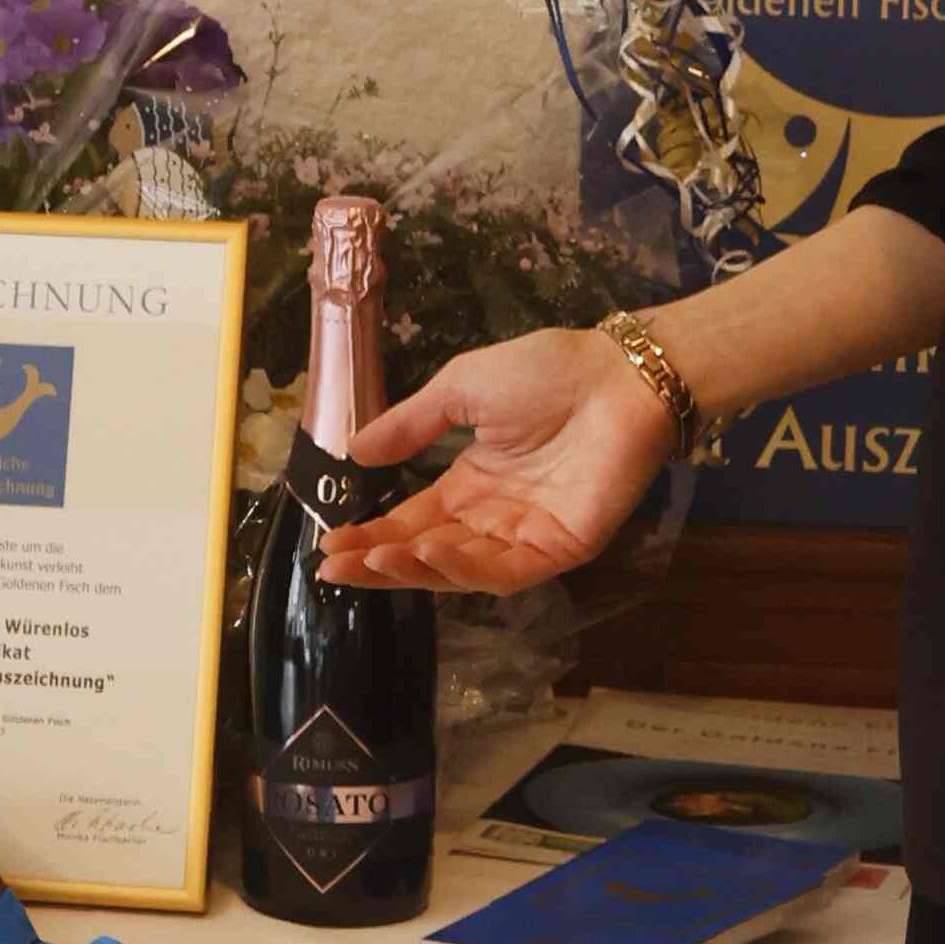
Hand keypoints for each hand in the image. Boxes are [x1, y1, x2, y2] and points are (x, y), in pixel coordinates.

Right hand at [312, 324, 676, 594]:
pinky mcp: (560, 547)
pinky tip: (428, 551)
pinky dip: (464, 567)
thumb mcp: (459, 389)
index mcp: (472, 482)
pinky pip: (505, 571)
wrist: (618, 374)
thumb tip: (354, 452)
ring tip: (373, 557)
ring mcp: (527, 536)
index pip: (411, 521)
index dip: (370, 533)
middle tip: (332, 566)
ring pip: (460, 570)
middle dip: (378, 562)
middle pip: (427, 554)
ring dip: (414, 568)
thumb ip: (410, 426)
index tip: (327, 542)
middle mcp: (495, 516)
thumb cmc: (546, 372)